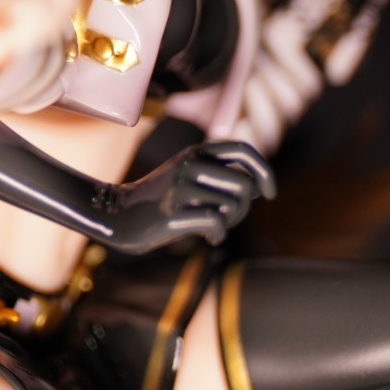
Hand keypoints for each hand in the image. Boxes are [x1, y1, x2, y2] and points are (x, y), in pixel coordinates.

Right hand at [96, 142, 276, 252]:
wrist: (119, 215)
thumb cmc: (162, 200)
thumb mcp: (188, 176)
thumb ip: (221, 175)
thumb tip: (260, 185)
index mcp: (195, 152)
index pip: (242, 151)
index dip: (264, 171)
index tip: (270, 193)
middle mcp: (189, 164)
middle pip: (245, 185)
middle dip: (244, 208)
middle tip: (228, 219)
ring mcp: (180, 187)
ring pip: (232, 206)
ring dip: (230, 222)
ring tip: (214, 226)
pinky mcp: (173, 212)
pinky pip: (216, 223)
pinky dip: (219, 234)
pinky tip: (209, 238)